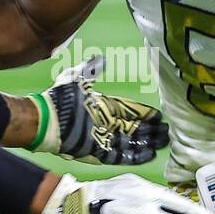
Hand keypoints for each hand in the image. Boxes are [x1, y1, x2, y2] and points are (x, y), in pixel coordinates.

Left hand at [29, 55, 168, 165]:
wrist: (47, 119)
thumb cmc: (61, 98)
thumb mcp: (76, 78)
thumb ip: (89, 69)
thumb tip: (100, 57)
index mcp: (104, 107)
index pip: (130, 110)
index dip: (144, 113)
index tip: (159, 115)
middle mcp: (106, 123)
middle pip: (134, 128)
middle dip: (151, 130)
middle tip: (167, 132)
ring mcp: (103, 138)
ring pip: (131, 142)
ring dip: (147, 143)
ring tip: (163, 143)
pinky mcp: (98, 152)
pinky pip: (120, 156)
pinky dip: (135, 156)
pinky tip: (150, 154)